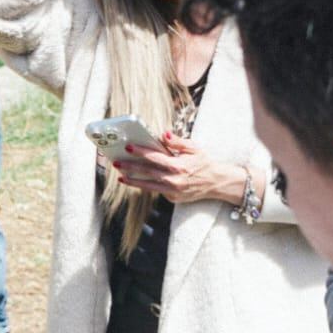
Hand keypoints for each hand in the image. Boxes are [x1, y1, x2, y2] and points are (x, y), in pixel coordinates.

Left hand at [113, 131, 246, 203]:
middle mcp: (174, 179)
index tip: (129, 147)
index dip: (141, 152)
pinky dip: (146, 186)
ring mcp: (172, 191)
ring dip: (133, 181)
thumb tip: (163, 134)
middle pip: (147, 172)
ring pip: (148, 186)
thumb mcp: (194, 148)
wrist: (216, 182)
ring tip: (120, 176)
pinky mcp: (172, 198)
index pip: (155, 157)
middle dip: (130, 167)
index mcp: (179, 165)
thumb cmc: (204, 163)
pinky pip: (156, 190)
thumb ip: (177, 142)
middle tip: (116, 162)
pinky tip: (135, 181)